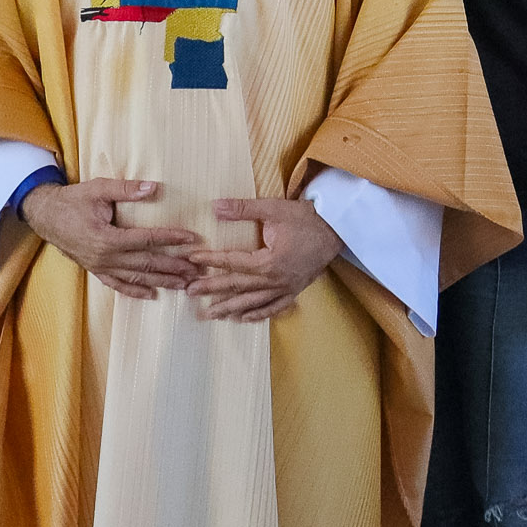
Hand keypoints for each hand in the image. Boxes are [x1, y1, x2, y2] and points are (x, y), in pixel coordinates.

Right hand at [20, 176, 202, 299]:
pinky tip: (152, 295)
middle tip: (197, 270)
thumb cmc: (73, 200)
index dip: (171, 239)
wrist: (45, 215)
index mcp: (107, 238)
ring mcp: (99, 267)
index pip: (146, 240)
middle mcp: (105, 257)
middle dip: (174, 267)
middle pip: (146, 264)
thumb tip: (154, 187)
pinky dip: (135, 291)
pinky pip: (118, 285)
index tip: (192, 239)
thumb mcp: (98, 188)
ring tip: (184, 285)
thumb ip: (126, 189)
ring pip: (136, 278)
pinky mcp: (95, 270)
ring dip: (162, 282)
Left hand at [186, 197, 346, 322]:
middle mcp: (275, 280)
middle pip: (238, 286)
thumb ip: (244, 209)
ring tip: (210, 314)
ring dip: (230, 309)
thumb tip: (215, 206)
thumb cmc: (306, 218)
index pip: (232, 263)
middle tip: (189, 292)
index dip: (210, 260)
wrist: (337, 229)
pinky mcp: (295, 290)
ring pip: (253, 302)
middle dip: (212, 290)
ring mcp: (286, 288)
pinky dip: (257, 314)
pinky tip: (243, 319)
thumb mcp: (274, 209)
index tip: (191, 259)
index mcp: (269, 261)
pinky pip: (273, 308)